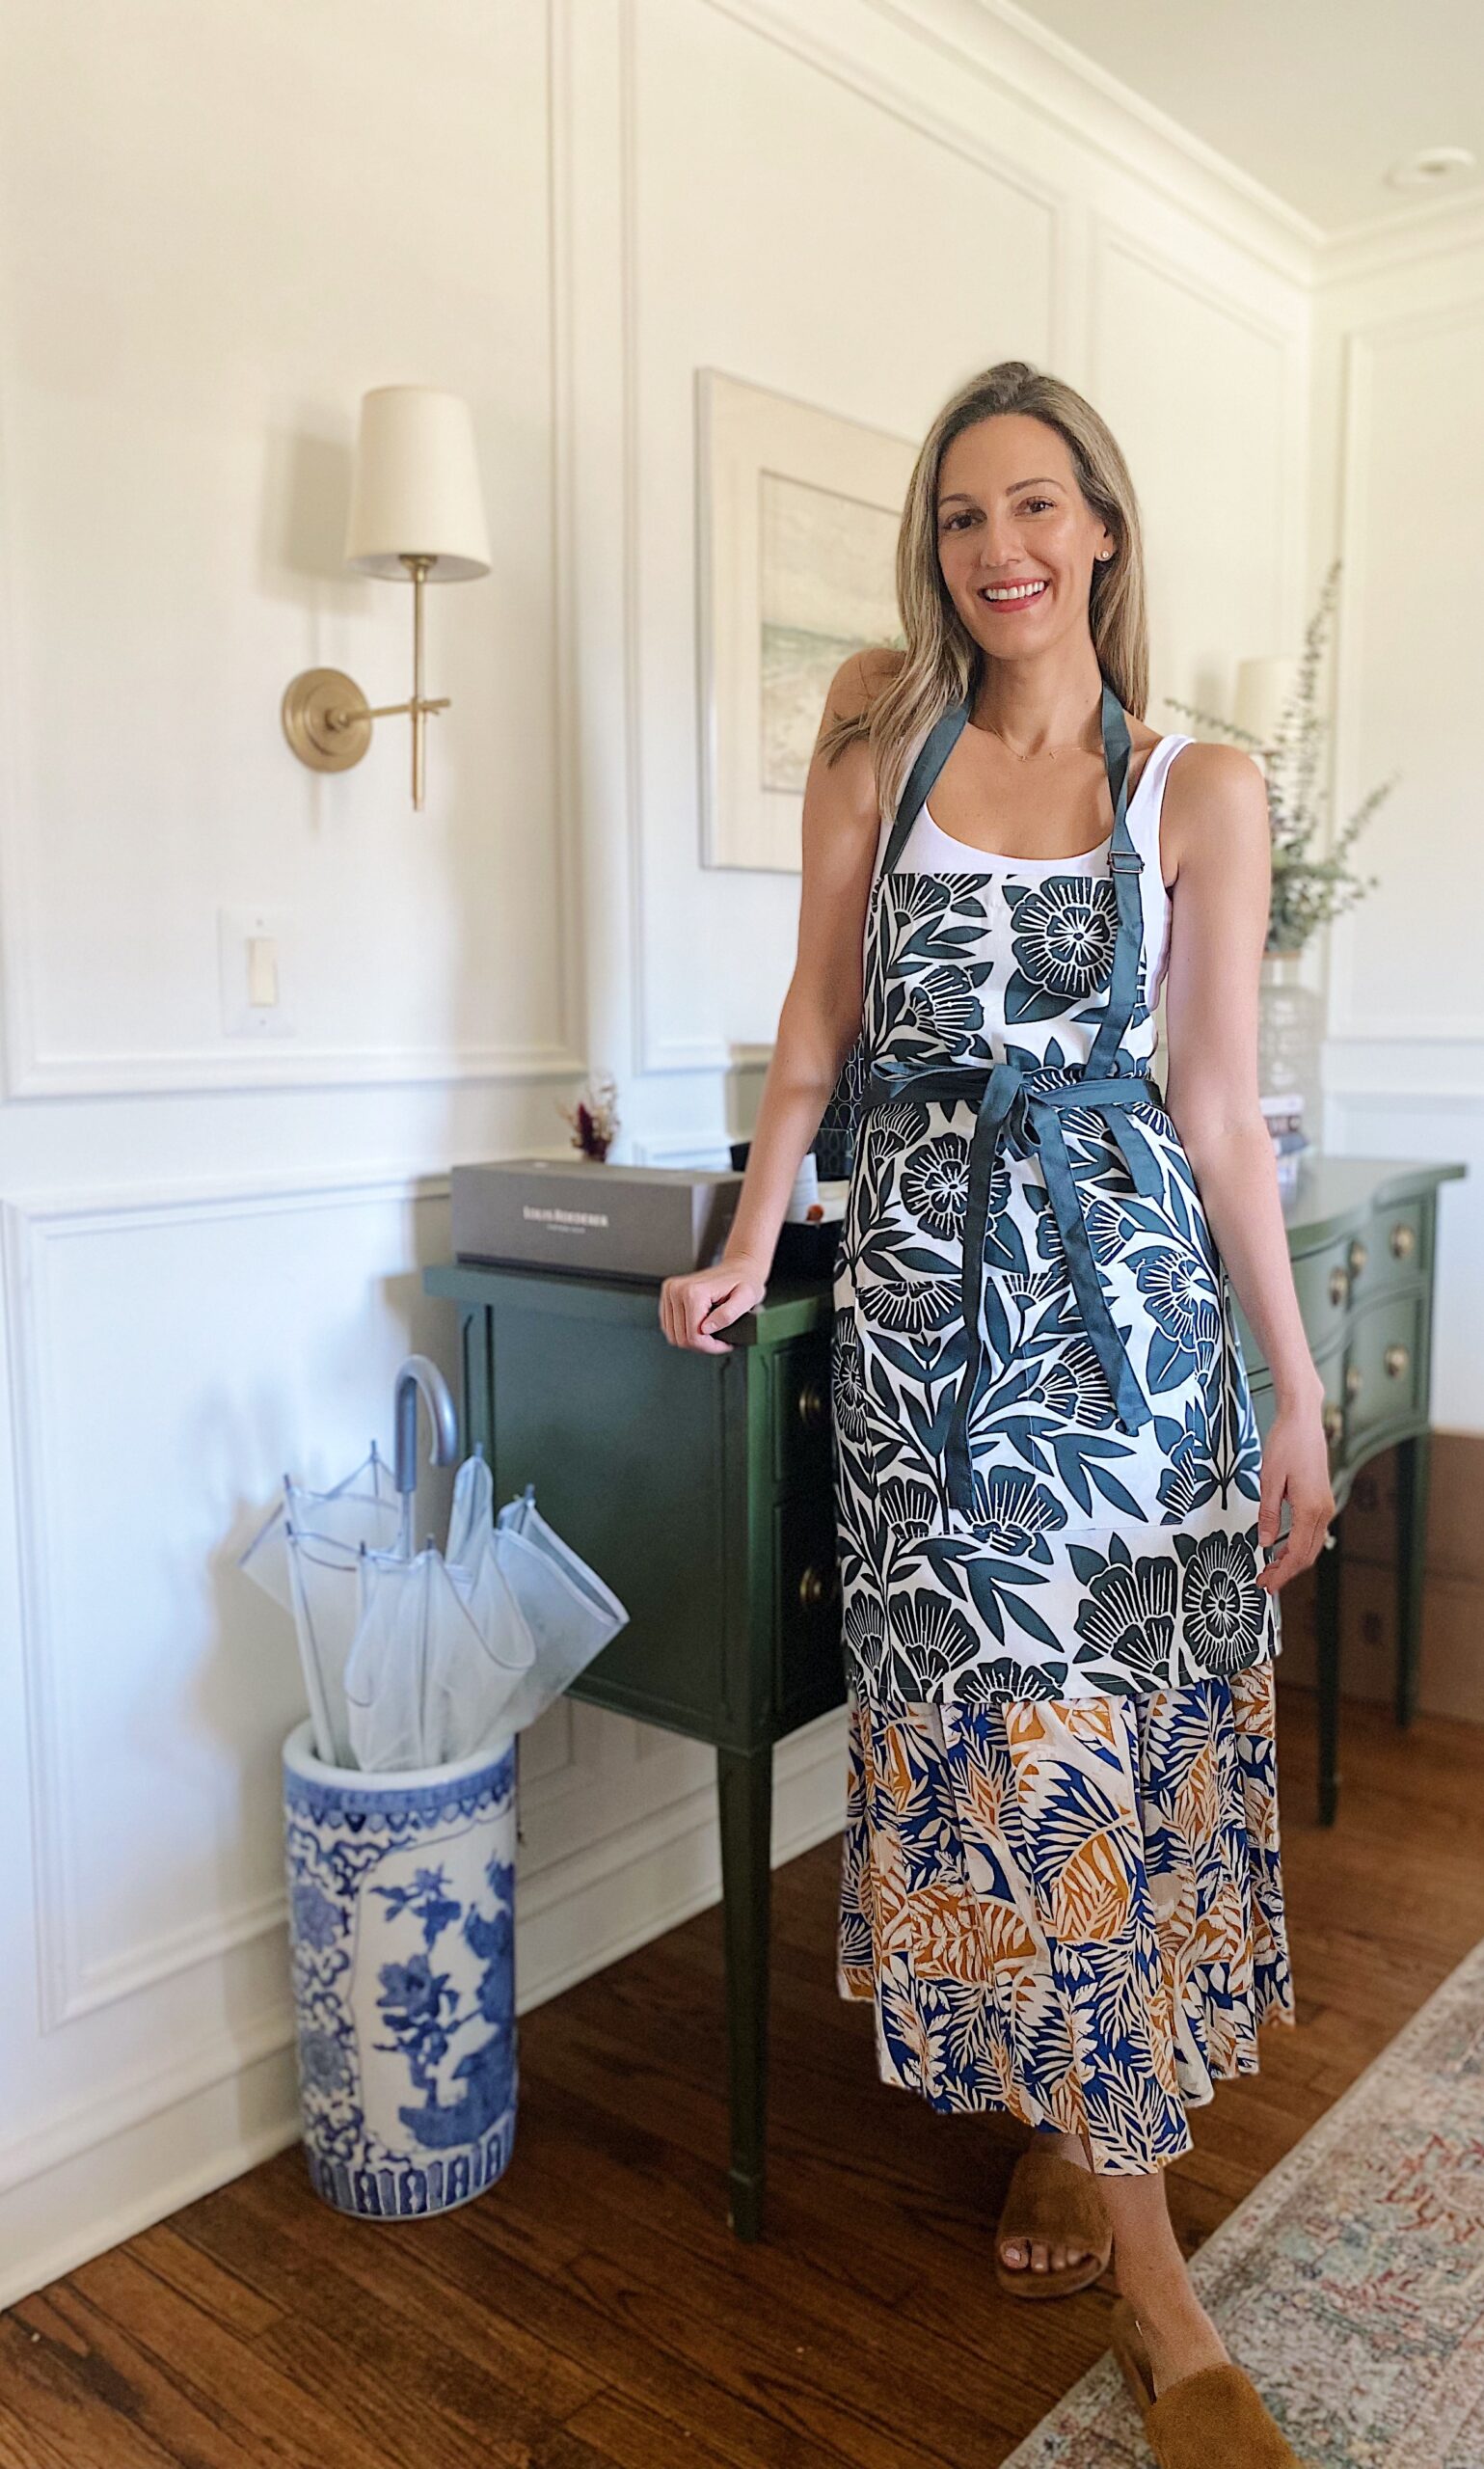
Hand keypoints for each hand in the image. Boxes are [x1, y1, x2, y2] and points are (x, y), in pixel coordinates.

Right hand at [659, 1255, 768, 1353]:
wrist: (739, 1267)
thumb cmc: (745, 1281)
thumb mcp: (746, 1299)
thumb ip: (728, 1314)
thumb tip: (706, 1329)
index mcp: (693, 1291)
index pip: (693, 1337)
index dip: (710, 1347)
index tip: (725, 1344)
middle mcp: (677, 1290)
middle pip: (681, 1338)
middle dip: (702, 1345)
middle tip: (720, 1340)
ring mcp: (670, 1292)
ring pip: (673, 1335)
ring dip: (693, 1340)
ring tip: (712, 1333)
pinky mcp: (668, 1295)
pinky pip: (669, 1327)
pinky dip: (685, 1332)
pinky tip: (701, 1326)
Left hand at [1256, 1392, 1335, 1590]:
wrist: (1303, 1420)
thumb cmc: (1286, 1443)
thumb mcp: (1269, 1479)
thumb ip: (1268, 1514)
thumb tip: (1265, 1542)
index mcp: (1310, 1508)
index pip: (1298, 1554)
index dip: (1282, 1573)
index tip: (1267, 1584)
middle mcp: (1323, 1510)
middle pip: (1308, 1554)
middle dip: (1287, 1572)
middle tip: (1265, 1582)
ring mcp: (1325, 1505)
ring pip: (1312, 1545)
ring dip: (1292, 1560)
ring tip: (1270, 1569)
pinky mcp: (1322, 1499)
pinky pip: (1312, 1532)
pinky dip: (1298, 1546)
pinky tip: (1282, 1548)